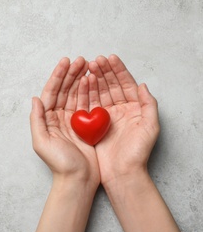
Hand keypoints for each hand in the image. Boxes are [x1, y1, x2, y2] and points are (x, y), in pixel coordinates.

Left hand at [30, 57, 99, 231]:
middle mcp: (58, 117)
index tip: (66, 62)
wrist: (78, 180)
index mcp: (47, 119)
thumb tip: (34, 98)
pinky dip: (90, 92)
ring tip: (88, 65)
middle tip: (81, 59)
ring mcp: (73, 120)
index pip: (51, 92)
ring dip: (81, 79)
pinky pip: (87, 103)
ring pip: (76, 94)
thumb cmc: (60, 164)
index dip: (58, 76)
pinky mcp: (85, 125)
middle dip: (71, 73)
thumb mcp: (42, 142)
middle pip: (64, 90)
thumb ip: (37, 120)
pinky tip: (94, 81)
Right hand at [88, 55, 183, 231]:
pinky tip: (83, 83)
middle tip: (94, 60)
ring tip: (87, 67)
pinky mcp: (94, 124)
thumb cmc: (137, 152)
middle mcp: (120, 109)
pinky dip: (86, 93)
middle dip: (103, 71)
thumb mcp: (150, 127)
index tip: (109, 58)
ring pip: (99, 92)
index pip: (126, 84)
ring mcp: (106, 116)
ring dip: (94, 79)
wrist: (122, 173)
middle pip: (111, 85)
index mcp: (134, 108)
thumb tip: (142, 85)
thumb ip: (149, 104)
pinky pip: (90, 104)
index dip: (118, 70)